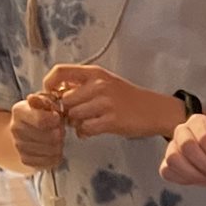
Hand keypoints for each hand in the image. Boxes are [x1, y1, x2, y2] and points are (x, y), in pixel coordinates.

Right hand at [9, 93, 65, 170]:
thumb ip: (46, 99)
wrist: (23, 131)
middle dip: (60, 132)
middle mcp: (16, 129)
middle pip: (52, 137)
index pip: (42, 120)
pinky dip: (56, 156)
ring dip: (59, 144)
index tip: (57, 118)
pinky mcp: (26, 160)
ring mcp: (20, 146)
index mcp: (19, 111)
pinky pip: (51, 162)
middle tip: (58, 129)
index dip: (56, 120)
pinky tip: (52, 148)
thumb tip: (40, 101)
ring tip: (55, 138)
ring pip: (53, 150)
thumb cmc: (39, 113)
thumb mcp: (43, 101)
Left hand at [43, 64, 177, 140]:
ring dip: (76, 123)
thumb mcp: (106, 82)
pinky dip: (85, 132)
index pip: (60, 72)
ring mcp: (105, 103)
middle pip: (64, 100)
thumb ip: (82, 85)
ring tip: (86, 124)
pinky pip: (85, 128)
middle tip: (74, 117)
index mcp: (94, 73)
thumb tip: (57, 94)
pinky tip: (91, 131)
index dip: (49, 85)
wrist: (156, 110)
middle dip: (66, 112)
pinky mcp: (112, 120)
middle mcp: (98, 85)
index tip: (51, 96)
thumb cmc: (128, 99)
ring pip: (73, 115)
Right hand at [160, 115, 205, 189]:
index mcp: (199, 122)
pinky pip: (168, 172)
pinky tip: (202, 182)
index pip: (204, 137)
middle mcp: (182, 131)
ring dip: (195, 175)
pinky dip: (185, 180)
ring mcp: (172, 147)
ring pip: (173, 159)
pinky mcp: (167, 164)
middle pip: (187, 146)